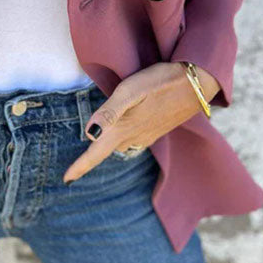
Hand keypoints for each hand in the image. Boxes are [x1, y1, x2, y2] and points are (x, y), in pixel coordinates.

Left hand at [62, 61, 218, 183]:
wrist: (196, 83)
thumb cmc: (160, 82)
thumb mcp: (131, 91)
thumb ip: (110, 111)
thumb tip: (90, 133)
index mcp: (123, 128)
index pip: (96, 152)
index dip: (80, 166)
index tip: (66, 179)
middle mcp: (134, 136)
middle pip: (107, 151)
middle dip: (92, 159)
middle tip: (76, 168)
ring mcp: (147, 134)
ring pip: (121, 146)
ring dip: (107, 149)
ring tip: (95, 149)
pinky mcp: (157, 128)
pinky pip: (134, 140)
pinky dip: (122, 140)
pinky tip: (123, 131)